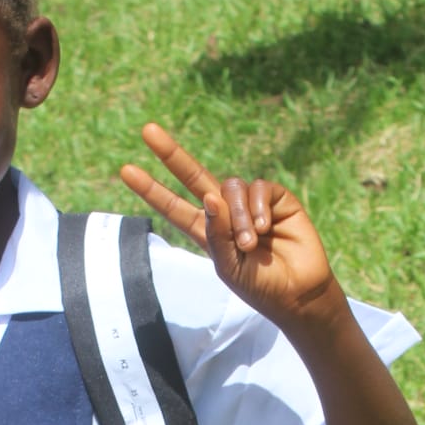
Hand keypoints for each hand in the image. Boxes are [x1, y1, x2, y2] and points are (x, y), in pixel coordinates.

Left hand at [119, 123, 338, 329]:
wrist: (298, 293)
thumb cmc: (260, 286)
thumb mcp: (228, 268)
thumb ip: (215, 235)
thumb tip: (209, 196)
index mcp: (207, 231)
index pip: (174, 206)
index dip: (152, 190)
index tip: (126, 171)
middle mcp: (226, 212)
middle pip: (193, 176)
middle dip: (171, 154)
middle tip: (147, 131)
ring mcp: (250, 203)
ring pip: (230, 188)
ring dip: (237, 215)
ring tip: (250, 243)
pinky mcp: (276, 198)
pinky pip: (258, 188)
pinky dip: (257, 208)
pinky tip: (265, 228)